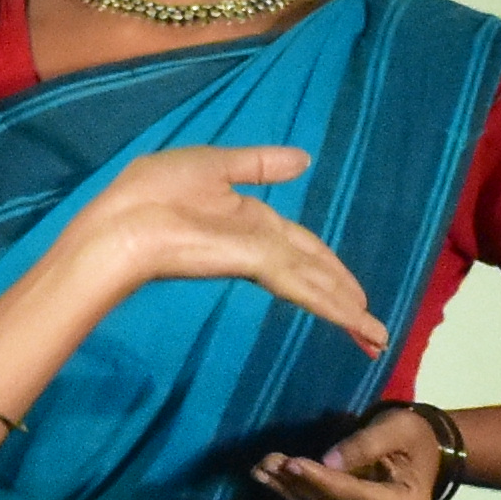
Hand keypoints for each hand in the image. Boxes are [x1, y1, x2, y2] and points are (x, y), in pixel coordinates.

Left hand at [32, 145, 384, 353]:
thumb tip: (304, 160)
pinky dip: (331, 304)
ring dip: (348, 312)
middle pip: (315, 273)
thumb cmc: (154, 190)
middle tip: (376, 333)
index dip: (331, 267)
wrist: (124, 218)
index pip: (303, 248)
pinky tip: (355, 320)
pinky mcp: (254, 265)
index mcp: (251, 222)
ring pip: (315, 286)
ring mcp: (258, 259)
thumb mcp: (215, 165)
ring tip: (376, 339)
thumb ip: (260, 164)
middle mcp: (260, 246)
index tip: (355, 293)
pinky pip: (303, 285)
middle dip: (346, 298)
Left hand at [253, 398, 456, 499]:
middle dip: (299, 485)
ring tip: (261, 471)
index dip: (321, 481)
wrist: (424, 458)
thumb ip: (365, 444)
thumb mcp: (398, 429)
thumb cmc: (413, 439)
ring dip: (289, 494)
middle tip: (267, 462)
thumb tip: (327, 462)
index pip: (355, 495)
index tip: (291, 464)